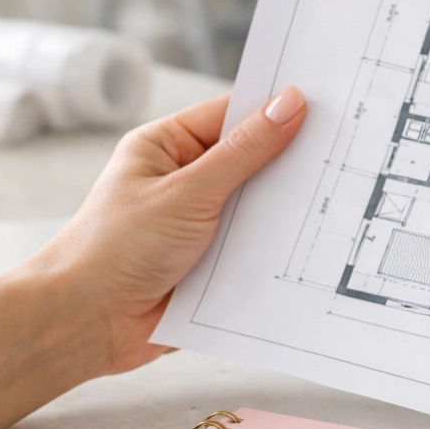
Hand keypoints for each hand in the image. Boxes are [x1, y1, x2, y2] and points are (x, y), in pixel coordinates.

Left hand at [39, 87, 306, 373]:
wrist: (86, 324)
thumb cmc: (114, 249)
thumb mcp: (187, 192)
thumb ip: (243, 151)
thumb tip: (289, 104)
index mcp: (168, 146)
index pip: (233, 113)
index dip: (277, 108)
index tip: (328, 106)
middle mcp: (186, 179)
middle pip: (253, 159)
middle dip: (290, 162)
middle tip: (343, 153)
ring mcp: (202, 221)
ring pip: (259, 205)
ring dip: (284, 210)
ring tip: (334, 200)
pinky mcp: (214, 260)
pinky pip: (257, 245)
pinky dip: (277, 247)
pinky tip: (309, 246)